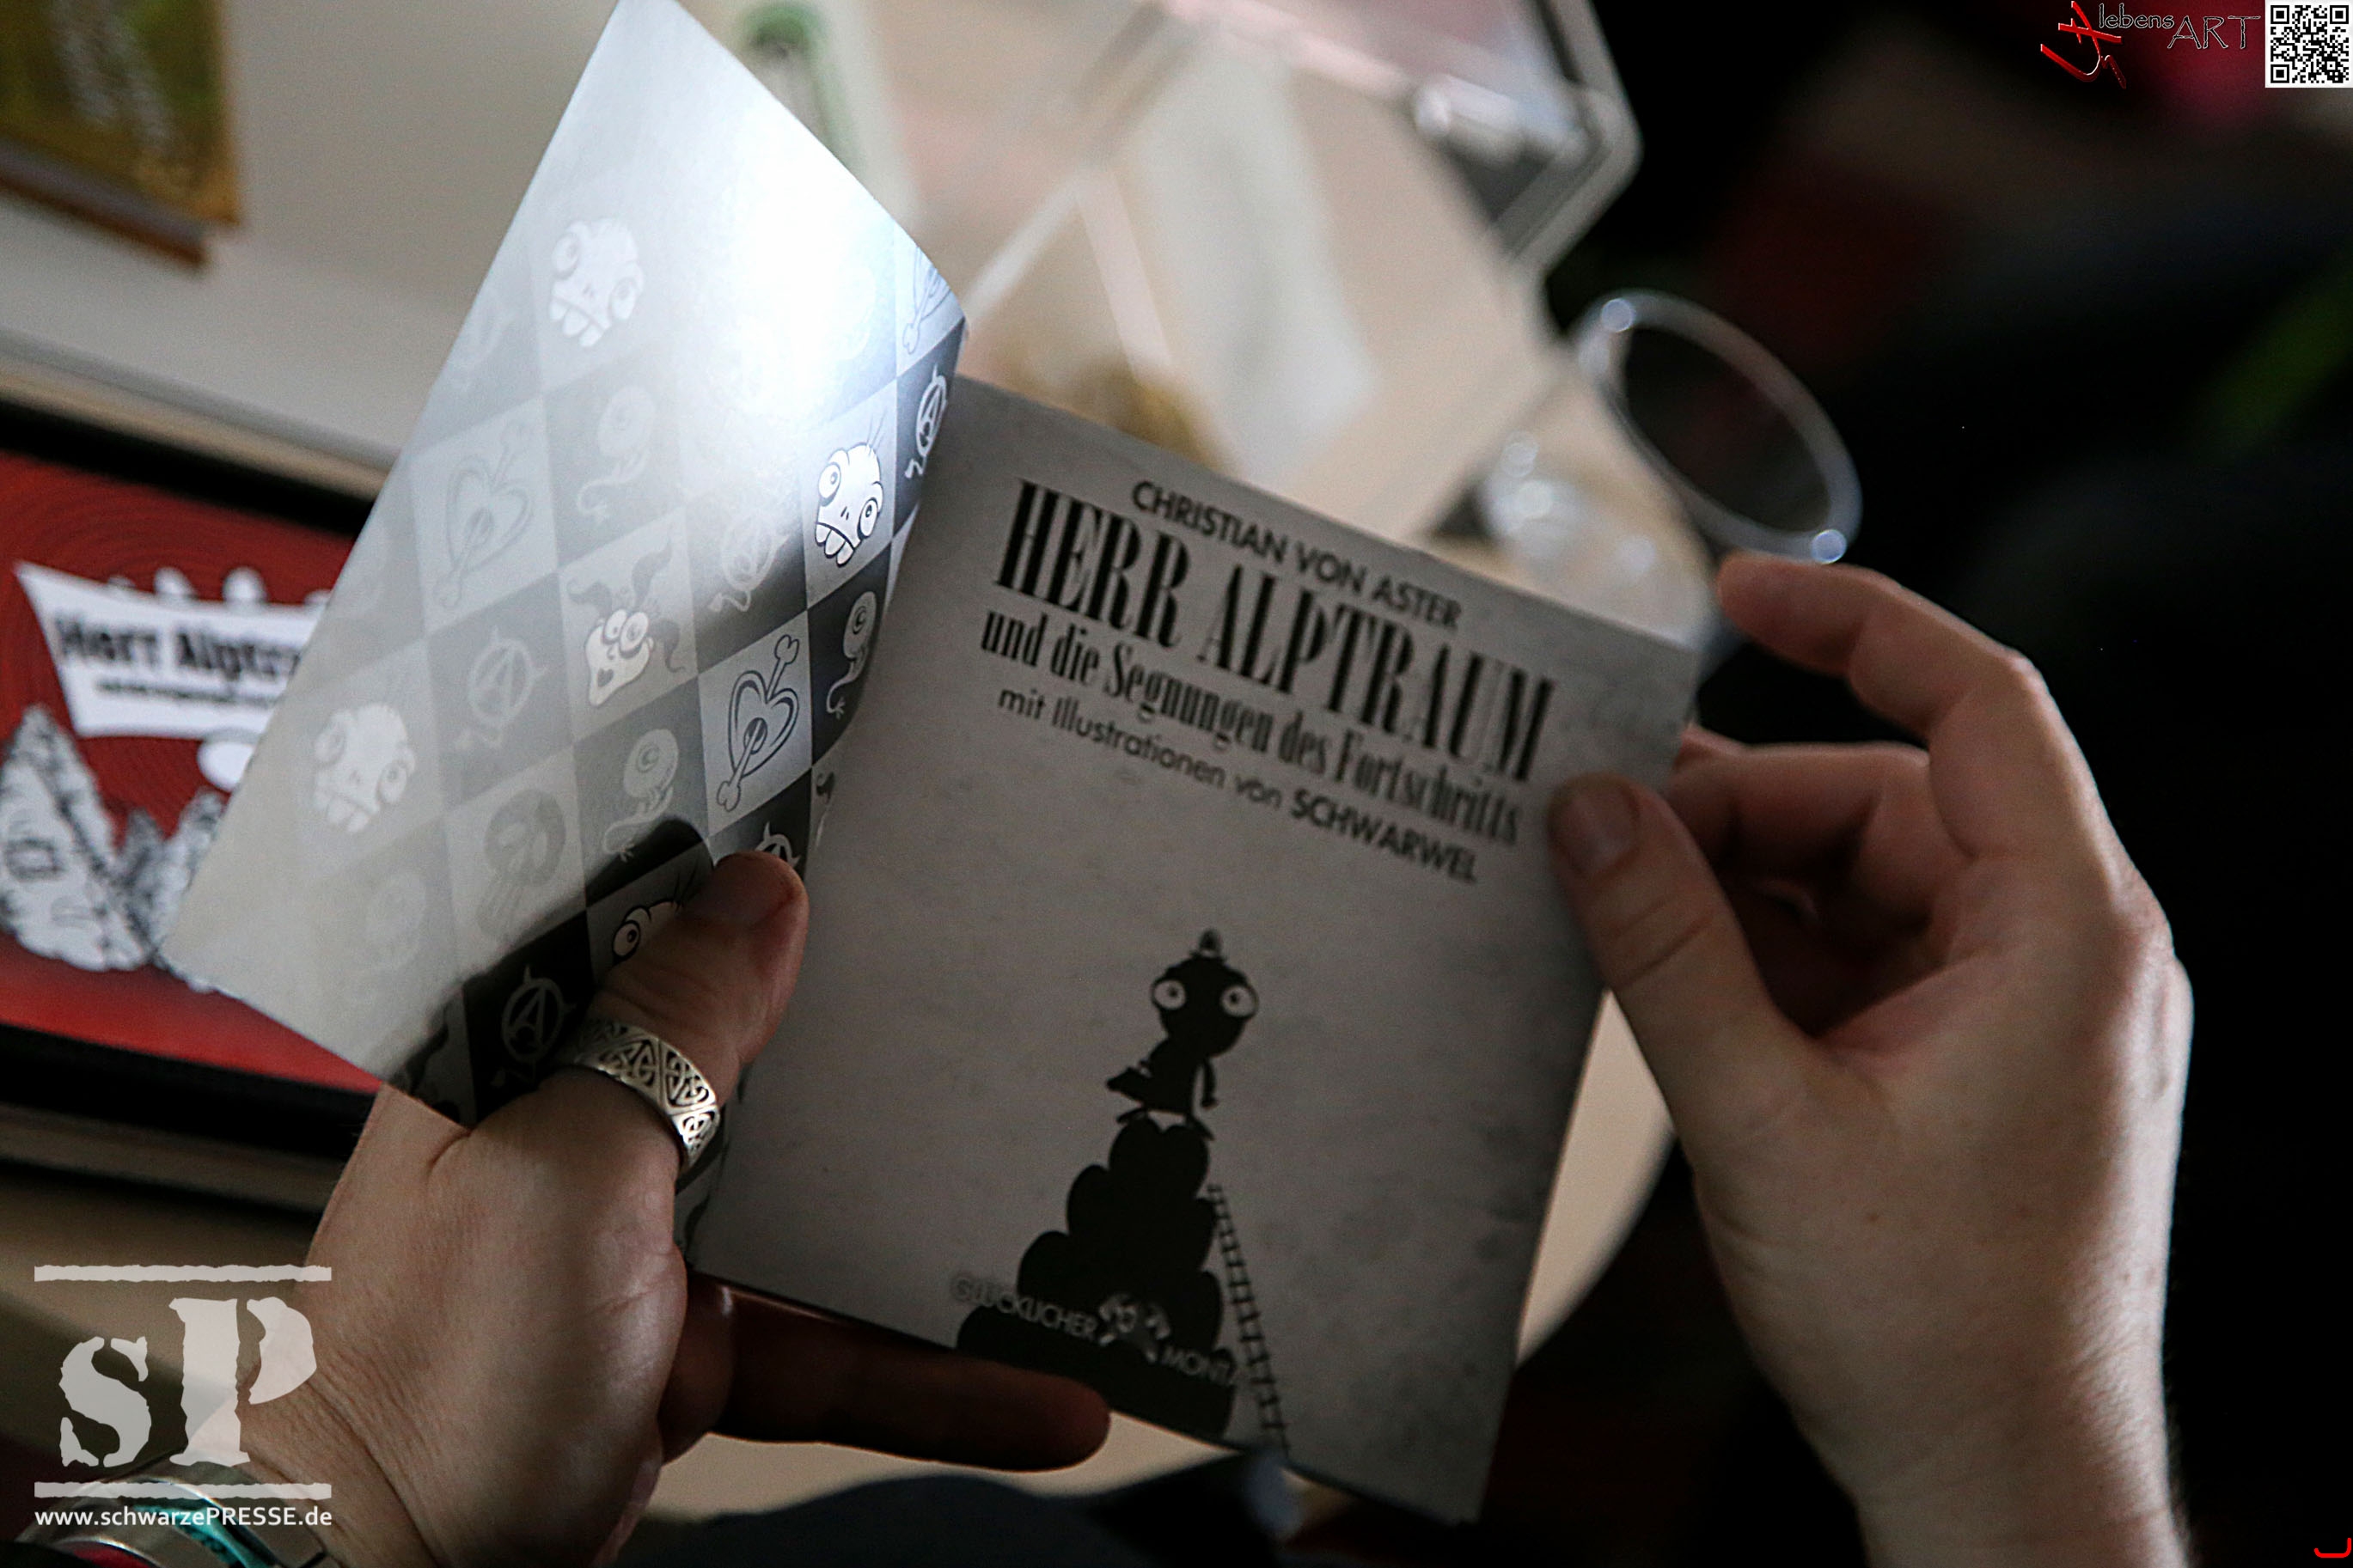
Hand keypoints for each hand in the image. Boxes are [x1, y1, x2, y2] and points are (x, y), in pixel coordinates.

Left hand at [242, 852, 1109, 1567]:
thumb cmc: (435, 1376)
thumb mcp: (569, 1171)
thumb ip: (668, 1027)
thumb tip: (758, 889)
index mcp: (521, 1059)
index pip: (645, 931)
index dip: (749, 880)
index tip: (867, 825)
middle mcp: (582, 1138)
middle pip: (761, 1065)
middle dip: (883, 1047)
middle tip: (1004, 989)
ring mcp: (642, 1253)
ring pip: (822, 1219)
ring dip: (940, 1244)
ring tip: (1069, 1225)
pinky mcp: (692, 1358)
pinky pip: (832, 1352)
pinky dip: (928, 1381)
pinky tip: (1031, 1395)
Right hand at [1547, 556, 2190, 1567]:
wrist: (1997, 1479)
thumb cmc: (1926, 1322)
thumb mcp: (1765, 1119)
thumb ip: (1667, 951)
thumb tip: (1588, 811)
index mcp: (2062, 933)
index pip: (1976, 704)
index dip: (1855, 622)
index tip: (1736, 592)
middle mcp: (2057, 949)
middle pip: (1884, 800)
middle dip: (1736, 806)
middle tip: (1600, 831)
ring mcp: (2014, 1008)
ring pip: (1860, 879)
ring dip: (1737, 885)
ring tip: (1614, 902)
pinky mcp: (1966, 1062)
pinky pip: (1856, 956)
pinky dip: (1762, 953)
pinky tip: (1668, 971)